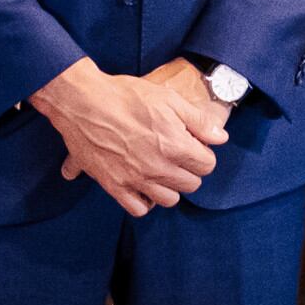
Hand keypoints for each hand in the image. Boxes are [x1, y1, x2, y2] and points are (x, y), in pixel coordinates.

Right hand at [32, 59, 222, 214]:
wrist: (83, 102)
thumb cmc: (125, 96)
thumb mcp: (168, 98)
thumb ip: (198, 121)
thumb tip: (221, 138)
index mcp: (174, 145)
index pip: (207, 165)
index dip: (203, 154)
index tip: (192, 146)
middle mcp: (157, 167)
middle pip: (191, 184)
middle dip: (189, 170)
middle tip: (176, 156)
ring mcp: (135, 179)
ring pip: (168, 200)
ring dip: (169, 187)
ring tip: (161, 171)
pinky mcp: (114, 186)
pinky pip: (139, 209)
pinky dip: (144, 201)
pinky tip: (142, 186)